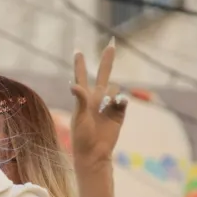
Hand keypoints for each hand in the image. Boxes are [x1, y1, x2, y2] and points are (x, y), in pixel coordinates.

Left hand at [69, 38, 126, 170]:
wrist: (95, 153)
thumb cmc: (82, 137)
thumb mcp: (79, 118)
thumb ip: (79, 100)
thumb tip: (73, 85)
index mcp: (83, 99)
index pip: (81, 77)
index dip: (80, 64)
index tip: (78, 50)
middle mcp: (96, 99)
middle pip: (103, 75)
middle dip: (107, 60)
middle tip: (111, 43)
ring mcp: (108, 106)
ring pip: (114, 89)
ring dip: (111, 95)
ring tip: (103, 109)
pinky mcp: (119, 113)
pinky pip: (122, 100)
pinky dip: (121, 100)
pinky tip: (118, 104)